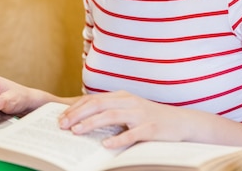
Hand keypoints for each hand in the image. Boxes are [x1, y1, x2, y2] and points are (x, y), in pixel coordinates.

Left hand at [58, 91, 194, 148]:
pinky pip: (132, 134)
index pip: (93, 99)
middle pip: (98, 105)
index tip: (61, 117)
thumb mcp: (129, 109)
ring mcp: (140, 114)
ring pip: (111, 116)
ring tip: (77, 132)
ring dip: (91, 124)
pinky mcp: (150, 128)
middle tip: (62, 125)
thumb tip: (84, 119)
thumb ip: (110, 111)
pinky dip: (118, 139)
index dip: (75, 108)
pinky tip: (106, 145)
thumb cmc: (150, 117)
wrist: (180, 122)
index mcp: (121, 96)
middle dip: (77, 114)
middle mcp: (129, 102)